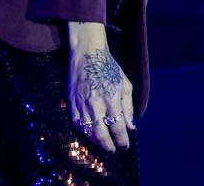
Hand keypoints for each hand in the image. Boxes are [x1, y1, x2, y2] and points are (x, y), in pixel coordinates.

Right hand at [67, 22, 134, 152]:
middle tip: (114, 150)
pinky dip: (85, 133)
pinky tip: (91, 135)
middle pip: (102, 134)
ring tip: (104, 145)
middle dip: (109, 146)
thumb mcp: (125, 84)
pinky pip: (78, 124)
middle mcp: (96, 104)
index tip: (125, 146)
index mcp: (111, 98)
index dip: (122, 140)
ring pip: (88, 132)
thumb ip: (129, 106)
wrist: (87, 54)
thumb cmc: (109, 68)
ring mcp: (82, 105)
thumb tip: (131, 126)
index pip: (118, 127)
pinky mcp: (71, 104)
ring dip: (97, 142)